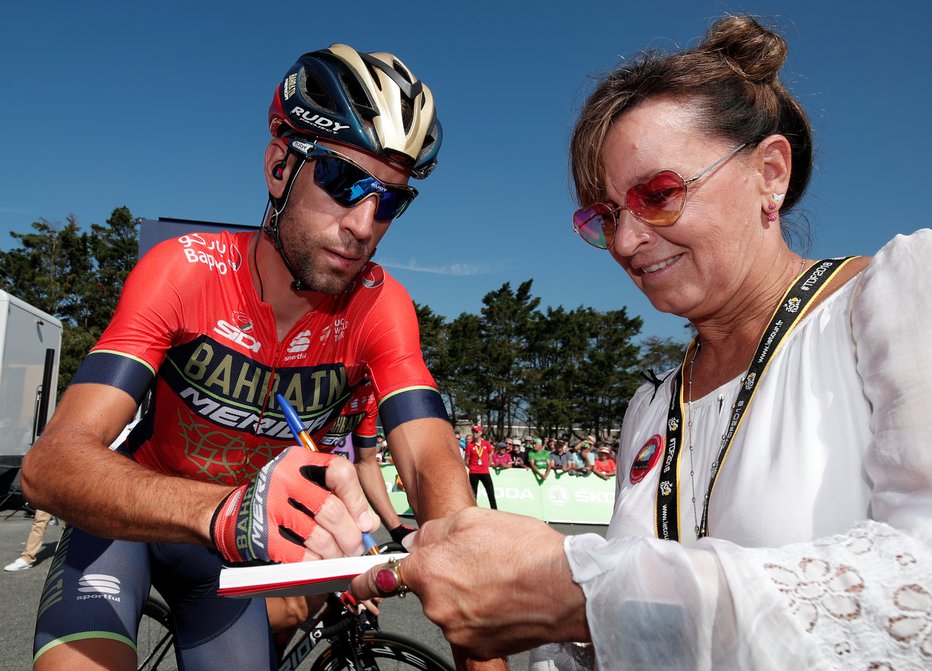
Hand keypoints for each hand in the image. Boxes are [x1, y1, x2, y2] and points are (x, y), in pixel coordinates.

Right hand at [211, 445, 375, 562]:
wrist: (226, 515)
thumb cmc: (276, 501)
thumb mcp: (305, 488)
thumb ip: (338, 499)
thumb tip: (368, 524)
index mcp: (298, 460)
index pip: (340, 472)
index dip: (357, 500)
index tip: (364, 523)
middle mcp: (283, 477)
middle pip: (331, 509)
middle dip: (350, 535)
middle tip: (355, 548)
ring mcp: (269, 506)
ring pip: (319, 536)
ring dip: (335, 553)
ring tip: (339, 558)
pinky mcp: (261, 535)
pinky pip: (299, 556)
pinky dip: (315, 565)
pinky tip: (319, 566)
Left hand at [350, 508, 588, 657]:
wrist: (567, 589)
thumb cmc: (527, 552)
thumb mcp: (475, 518)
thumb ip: (436, 530)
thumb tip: (418, 541)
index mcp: (428, 569)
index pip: (380, 577)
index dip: (365, 579)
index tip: (356, 582)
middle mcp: (435, 605)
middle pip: (425, 586)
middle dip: (443, 573)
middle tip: (475, 559)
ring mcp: (455, 629)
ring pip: (448, 605)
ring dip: (463, 592)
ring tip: (497, 576)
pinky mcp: (476, 645)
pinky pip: (467, 623)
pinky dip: (479, 611)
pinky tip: (503, 595)